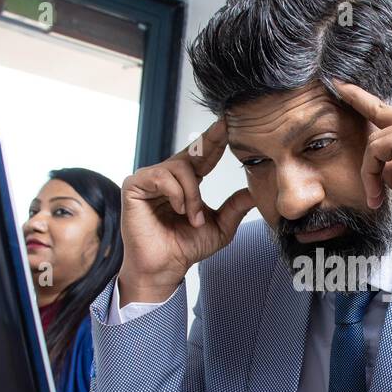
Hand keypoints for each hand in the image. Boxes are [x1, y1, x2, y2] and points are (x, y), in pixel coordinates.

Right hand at [118, 119, 253, 303]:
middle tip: (225, 129)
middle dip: (210, 142)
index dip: (217, 140)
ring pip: (179, 167)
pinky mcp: (135, 186)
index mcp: (187, 182)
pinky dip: (176, 194)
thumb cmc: (186, 248)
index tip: (230, 124)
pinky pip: (161, 177)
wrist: (165, 267)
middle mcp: (168, 176)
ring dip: (192, 194)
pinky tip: (178, 210)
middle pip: (192, 151)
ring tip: (193, 217)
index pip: (204, 155)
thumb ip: (236, 207)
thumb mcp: (221, 226)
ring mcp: (150, 180)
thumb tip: (256, 191)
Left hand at [332, 79, 391, 260]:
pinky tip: (377, 195)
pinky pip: (375, 150)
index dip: (370, 103)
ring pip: (376, 139)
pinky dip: (369, 175)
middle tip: (338, 86)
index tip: (349, 90)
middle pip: (384, 114)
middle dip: (358, 99)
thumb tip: (379, 161)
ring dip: (369, 171)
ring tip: (376, 195)